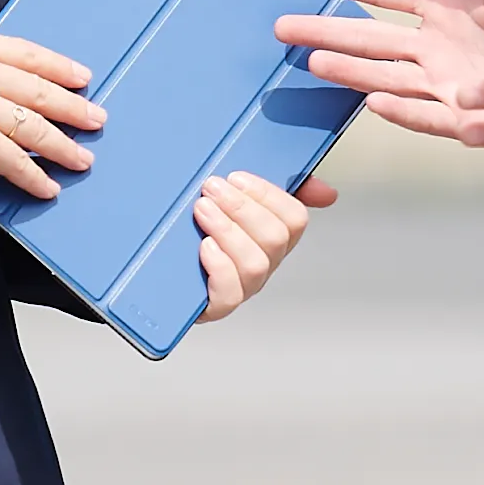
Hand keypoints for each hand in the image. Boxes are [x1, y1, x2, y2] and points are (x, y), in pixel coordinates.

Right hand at [0, 28, 103, 198]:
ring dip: (64, 147)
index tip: (80, 76)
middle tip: (96, 119)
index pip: (26, 53)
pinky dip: (35, 178)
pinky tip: (47, 188)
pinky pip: (16, 162)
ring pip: (36, 128)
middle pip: (40, 89)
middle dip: (73, 107)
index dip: (58, 66)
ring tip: (82, 159)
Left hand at [193, 170, 337, 322]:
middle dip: (241, 208)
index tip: (237, 177)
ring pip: (255, 264)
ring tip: (201, 211)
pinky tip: (203, 247)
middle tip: (211, 188)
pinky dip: (219, 267)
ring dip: (228, 231)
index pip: (295, 218)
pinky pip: (229, 295)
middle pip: (274, 239)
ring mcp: (242, 287)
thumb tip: (327, 193)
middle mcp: (263, 264)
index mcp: (272, 237)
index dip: (269, 195)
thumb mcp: (234, 198)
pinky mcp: (216, 306)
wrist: (156, 263)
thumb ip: (275, 188)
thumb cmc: (196, 227)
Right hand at [276, 0, 483, 140]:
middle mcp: (434, 44)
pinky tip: (370, 100)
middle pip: (368, 36)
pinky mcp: (465, 114)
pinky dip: (400, 108)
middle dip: (324, 29)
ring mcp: (445, 80)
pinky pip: (424, 113)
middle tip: (279, 26)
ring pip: (383, 74)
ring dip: (349, 68)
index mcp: (443, 4)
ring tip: (311, 59)